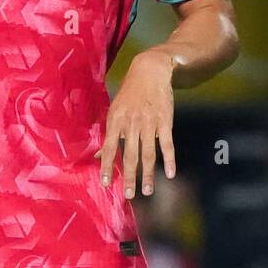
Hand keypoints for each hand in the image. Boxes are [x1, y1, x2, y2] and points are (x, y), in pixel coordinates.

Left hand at [99, 49, 176, 197]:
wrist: (150, 72)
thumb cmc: (129, 94)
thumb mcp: (114, 110)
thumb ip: (109, 133)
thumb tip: (98, 155)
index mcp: (115, 120)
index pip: (108, 148)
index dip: (106, 166)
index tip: (106, 184)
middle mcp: (131, 123)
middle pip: (129, 155)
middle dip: (128, 176)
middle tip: (128, 195)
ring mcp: (149, 123)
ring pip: (148, 153)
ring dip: (148, 174)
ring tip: (147, 191)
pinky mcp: (165, 121)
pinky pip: (167, 144)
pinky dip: (169, 160)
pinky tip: (169, 174)